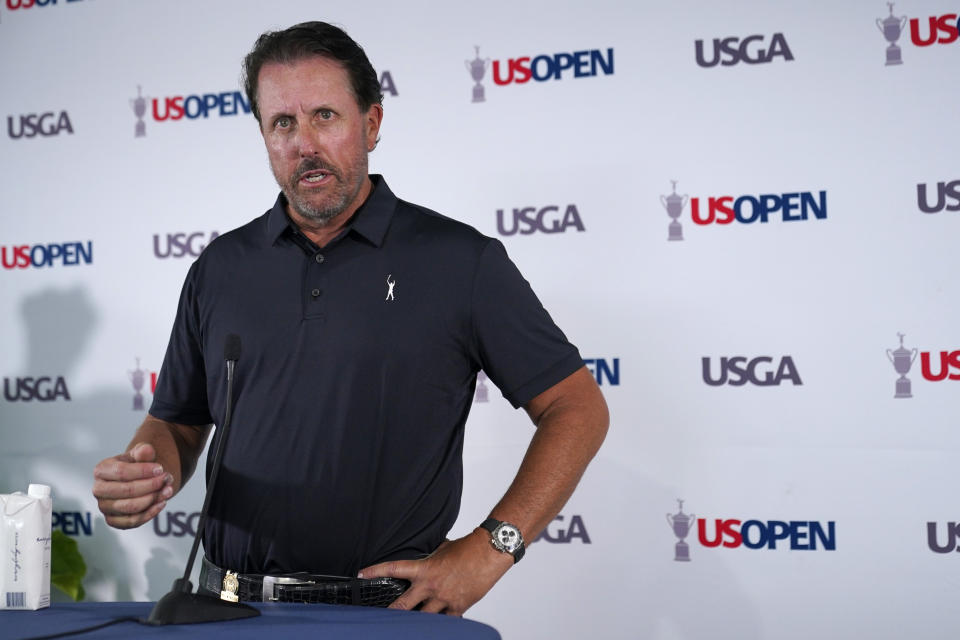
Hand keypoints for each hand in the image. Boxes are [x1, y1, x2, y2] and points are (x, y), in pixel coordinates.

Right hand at [92, 443, 172, 528]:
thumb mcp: (141, 454)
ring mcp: (104, 507)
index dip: (143, 471)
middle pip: (126, 491)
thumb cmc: (137, 465)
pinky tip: (162, 503)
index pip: (121, 472)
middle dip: (150, 485)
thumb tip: (146, 449)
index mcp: (101, 470)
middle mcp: (99, 490)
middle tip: (167, 479)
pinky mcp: (113, 521)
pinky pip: (132, 521)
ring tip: (169, 490)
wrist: (137, 479)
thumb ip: (143, 451)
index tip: (161, 469)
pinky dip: (150, 513)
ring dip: (153, 499)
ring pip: (130, 507)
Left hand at [358, 529, 512, 615]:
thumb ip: (431, 557)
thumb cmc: (468, 548)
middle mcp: (431, 586)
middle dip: (391, 612)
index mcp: (425, 568)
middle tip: (381, 618)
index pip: (394, 568)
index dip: (375, 571)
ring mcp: (444, 598)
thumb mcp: (443, 549)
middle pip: (404, 605)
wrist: (488, 552)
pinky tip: (440, 625)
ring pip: (424, 618)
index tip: (362, 574)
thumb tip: (426, 558)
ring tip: (408, 625)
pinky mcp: (458, 606)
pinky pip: (447, 621)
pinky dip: (443, 622)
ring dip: (417, 620)